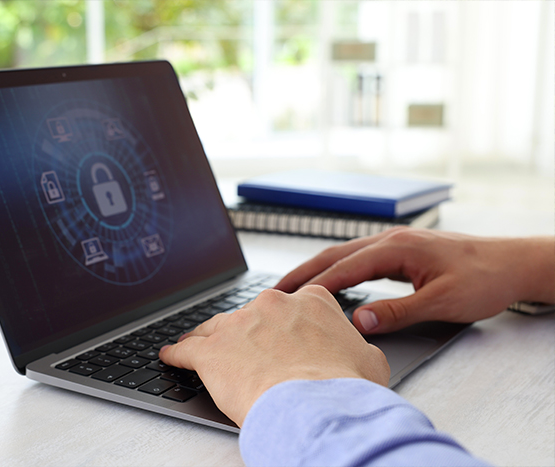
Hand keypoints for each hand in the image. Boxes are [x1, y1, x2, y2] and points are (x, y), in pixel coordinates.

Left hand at [159, 286, 389, 426]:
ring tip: (198, 347)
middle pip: (252, 316)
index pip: (294, 306)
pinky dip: (178, 354)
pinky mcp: (212, 351)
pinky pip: (187, 350)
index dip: (286, 324)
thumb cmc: (345, 388)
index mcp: (311, 301)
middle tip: (247, 353)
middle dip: (248, 333)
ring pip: (217, 328)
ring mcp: (239, 325)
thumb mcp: (369, 360)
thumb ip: (353, 345)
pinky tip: (171, 356)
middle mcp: (272, 304)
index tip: (281, 336)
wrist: (316, 406)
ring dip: (209, 339)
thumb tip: (353, 350)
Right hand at [276, 227, 554, 333]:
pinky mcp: (400, 251)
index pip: (344, 268)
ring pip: (344, 254)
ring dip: (316, 269)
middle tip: (275, 291)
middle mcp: (390, 240)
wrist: (512, 263)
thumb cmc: (484, 279)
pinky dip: (336, 269)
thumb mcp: (442, 301)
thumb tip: (359, 322)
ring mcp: (394, 243)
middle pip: (335, 255)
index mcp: (396, 247)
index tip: (288, 300)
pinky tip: (329, 282)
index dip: (314, 285)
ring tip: (292, 287)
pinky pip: (358, 258)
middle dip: (302, 272)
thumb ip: (398, 311)